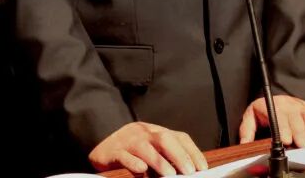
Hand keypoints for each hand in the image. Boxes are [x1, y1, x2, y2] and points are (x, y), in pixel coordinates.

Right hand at [89, 122, 207, 175]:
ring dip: (159, 161)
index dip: (192, 151)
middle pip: (164, 138)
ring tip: (170, 174)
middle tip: (189, 171)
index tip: (202, 167)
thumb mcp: (152, 152)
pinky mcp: (113, 151)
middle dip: (179, 155)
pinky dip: (133, 162)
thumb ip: (167, 158)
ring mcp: (127, 140)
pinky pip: (124, 156)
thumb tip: (187, 172)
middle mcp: (144, 132)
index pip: (179, 137)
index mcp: (156, 131)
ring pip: (145, 147)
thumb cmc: (131, 152)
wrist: (101, 148)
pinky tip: (141, 169)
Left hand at [239, 95, 304, 147]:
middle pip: (295, 117)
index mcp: (271, 105)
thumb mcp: (251, 118)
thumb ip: (247, 130)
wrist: (274, 98)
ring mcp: (299, 105)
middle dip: (299, 131)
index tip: (286, 139)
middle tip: (302, 145)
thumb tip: (244, 144)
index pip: (278, 115)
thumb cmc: (263, 111)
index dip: (283, 128)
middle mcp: (287, 103)